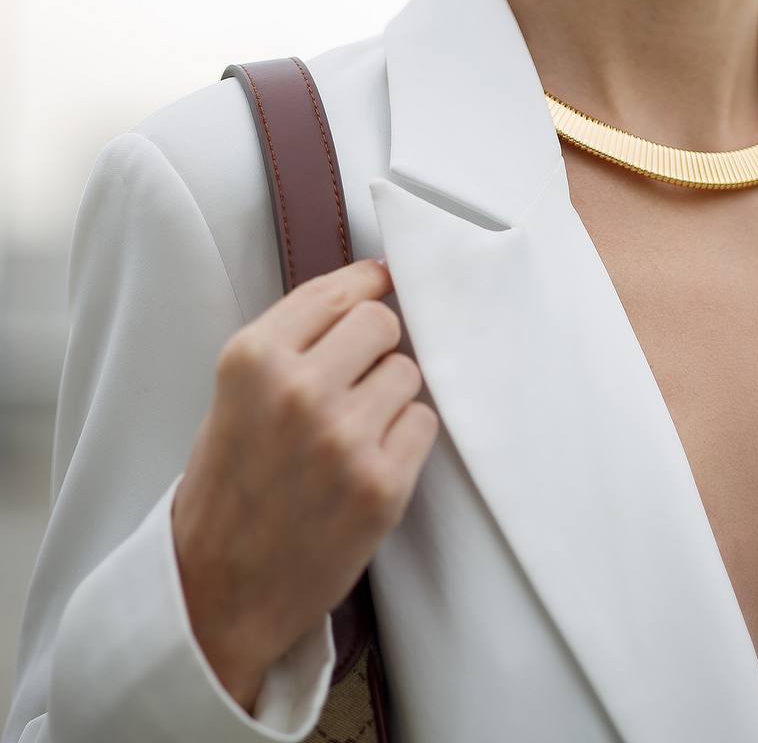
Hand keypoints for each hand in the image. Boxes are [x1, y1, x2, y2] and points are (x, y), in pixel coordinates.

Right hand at [171, 257, 438, 709]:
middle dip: (375, 345)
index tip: (379, 282)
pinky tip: (370, 460)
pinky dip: (405, 437)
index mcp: (253, 359)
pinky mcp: (382, 484)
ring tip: (354, 431)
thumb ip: (293, 341)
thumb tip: (368, 288)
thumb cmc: (230, 486)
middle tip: (356, 377)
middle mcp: (299, 389)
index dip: (365, 284)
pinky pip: (423, 422)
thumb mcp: (235, 394)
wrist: (219, 591)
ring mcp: (344, 437)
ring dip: (390, 395)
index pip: (336, 291)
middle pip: (381, 323)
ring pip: (407, 372)